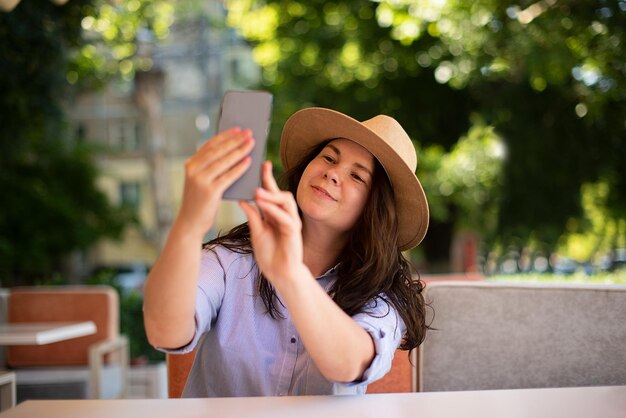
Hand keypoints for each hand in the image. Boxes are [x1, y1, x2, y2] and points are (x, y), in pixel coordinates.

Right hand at [176, 128, 253, 238]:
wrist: (190, 222)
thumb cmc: (200, 201)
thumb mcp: (201, 181)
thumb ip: (211, 167)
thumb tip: (233, 152)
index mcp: (190, 164)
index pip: (210, 145)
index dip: (225, 136)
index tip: (238, 129)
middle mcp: (193, 170)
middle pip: (218, 151)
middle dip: (235, 140)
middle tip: (249, 133)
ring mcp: (200, 180)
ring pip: (224, 162)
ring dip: (239, 151)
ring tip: (252, 143)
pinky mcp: (209, 192)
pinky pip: (228, 177)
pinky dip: (239, 168)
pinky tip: (249, 162)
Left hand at [240, 161, 305, 288]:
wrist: (280, 274)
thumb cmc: (269, 254)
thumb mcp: (256, 233)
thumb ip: (252, 217)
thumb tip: (242, 199)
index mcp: (275, 214)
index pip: (271, 192)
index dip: (266, 178)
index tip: (260, 164)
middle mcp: (285, 215)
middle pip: (280, 192)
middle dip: (271, 181)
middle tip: (261, 169)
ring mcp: (291, 223)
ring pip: (285, 202)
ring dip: (271, 195)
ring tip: (256, 191)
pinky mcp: (294, 232)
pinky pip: (285, 218)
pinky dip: (274, 210)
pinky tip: (263, 205)